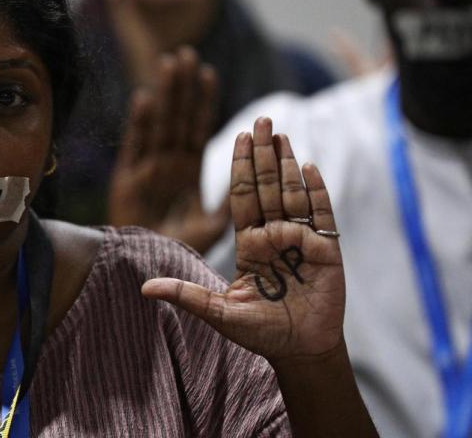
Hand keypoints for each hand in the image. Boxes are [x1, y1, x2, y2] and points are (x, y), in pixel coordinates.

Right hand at [108, 47, 229, 252]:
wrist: (146, 270)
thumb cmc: (178, 250)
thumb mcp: (213, 226)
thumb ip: (228, 202)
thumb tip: (253, 178)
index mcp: (187, 170)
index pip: (198, 128)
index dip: (203, 101)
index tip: (209, 72)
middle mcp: (167, 164)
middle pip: (177, 117)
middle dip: (182, 86)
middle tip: (186, 53)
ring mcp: (146, 169)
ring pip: (159, 124)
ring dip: (164, 94)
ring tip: (169, 63)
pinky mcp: (126, 181)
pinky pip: (135, 147)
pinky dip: (139, 124)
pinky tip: (145, 99)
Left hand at [142, 117, 344, 363]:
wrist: (300, 351)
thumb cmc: (260, 332)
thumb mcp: (217, 312)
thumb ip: (186, 295)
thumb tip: (144, 287)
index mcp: (249, 244)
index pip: (242, 198)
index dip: (240, 168)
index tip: (238, 137)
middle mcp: (274, 236)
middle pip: (268, 187)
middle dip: (264, 154)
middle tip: (262, 119)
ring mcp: (301, 241)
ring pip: (292, 194)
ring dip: (287, 164)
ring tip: (282, 135)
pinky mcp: (327, 250)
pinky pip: (321, 215)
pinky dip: (316, 191)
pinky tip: (309, 167)